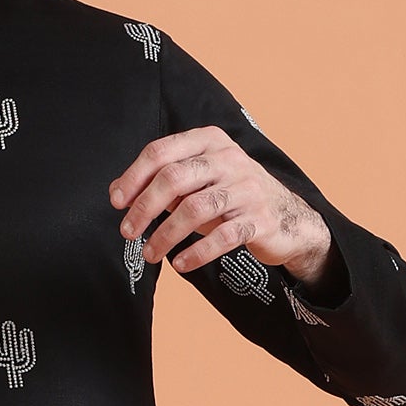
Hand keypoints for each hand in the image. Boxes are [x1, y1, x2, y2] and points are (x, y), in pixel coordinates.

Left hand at [108, 128, 332, 289]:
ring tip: (149, 253)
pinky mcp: (260, 219)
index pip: (161, 152)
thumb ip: (162, 182)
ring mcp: (247, 188)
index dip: (134, 177)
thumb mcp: (198, 181)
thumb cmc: (232, 197)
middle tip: (128, 231)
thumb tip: (118, 192)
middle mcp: (229, 159)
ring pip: (194, 209)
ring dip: (165, 235)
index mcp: (209, 141)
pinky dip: (196, 253)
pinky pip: (222, 237)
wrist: (288, 217)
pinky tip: (180, 264)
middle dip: (144, 207)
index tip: (117, 202)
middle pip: (174, 178)